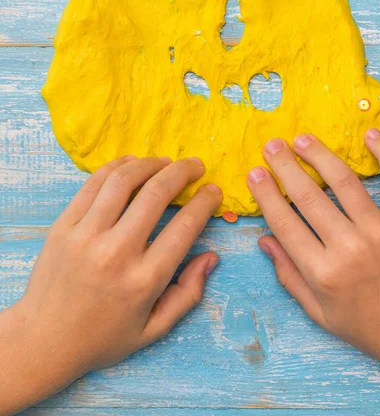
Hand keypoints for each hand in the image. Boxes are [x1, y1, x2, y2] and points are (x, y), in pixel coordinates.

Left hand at [0, 156, 220, 415]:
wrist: (43, 341)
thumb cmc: (103, 337)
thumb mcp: (154, 329)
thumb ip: (188, 294)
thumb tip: (211, 256)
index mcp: (144, 280)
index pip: (185, 226)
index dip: (204, 202)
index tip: (213, 190)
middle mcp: (116, 252)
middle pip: (156, 194)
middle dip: (183, 172)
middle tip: (196, 166)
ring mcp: (86, 235)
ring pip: (123, 181)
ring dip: (150, 163)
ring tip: (165, 162)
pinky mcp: (63, 226)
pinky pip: (92, 185)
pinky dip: (115, 167)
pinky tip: (131, 163)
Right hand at [248, 130, 379, 405]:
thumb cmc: (369, 327)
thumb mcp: (320, 313)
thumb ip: (289, 276)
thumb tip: (264, 240)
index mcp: (323, 272)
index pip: (284, 223)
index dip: (266, 194)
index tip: (254, 172)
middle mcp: (350, 247)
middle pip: (309, 196)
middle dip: (285, 166)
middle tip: (272, 145)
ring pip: (345, 181)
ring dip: (321, 155)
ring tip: (303, 139)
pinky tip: (370, 135)